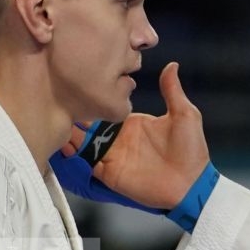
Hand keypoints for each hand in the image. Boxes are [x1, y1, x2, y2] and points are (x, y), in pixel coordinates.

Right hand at [74, 62, 211, 208]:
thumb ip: (172, 90)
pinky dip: (74, 154)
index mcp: (132, 122)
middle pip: (89, 124)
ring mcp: (113, 156)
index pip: (106, 108)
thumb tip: (172, 64)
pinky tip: (64, 143)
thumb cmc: (192, 151)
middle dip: (75, 115)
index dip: (93, 100)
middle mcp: (119, 139)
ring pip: (83, 142)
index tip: (78, 87)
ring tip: (57, 120)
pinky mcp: (109, 174)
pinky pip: (86, 163)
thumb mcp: (185, 115)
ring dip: (70, 133)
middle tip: (60, 102)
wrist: (192, 185)